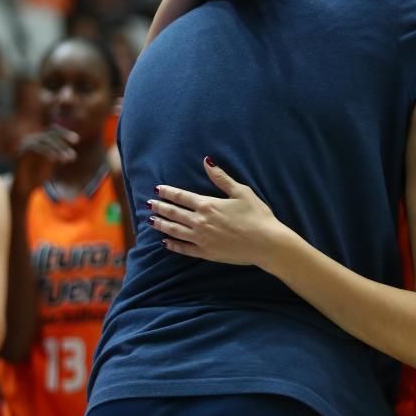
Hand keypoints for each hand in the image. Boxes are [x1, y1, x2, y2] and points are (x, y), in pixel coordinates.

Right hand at [12, 127, 78, 196]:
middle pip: (50, 134)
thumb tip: (73, 155)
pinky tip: (55, 158)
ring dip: (58, 148)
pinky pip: (35, 147)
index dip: (64, 133)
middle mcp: (32, 139)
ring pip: (45, 140)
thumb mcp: (52, 165)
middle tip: (72, 154)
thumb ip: (60, 157)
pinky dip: (47, 151)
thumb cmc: (38, 176)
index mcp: (40, 140)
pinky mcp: (21, 152)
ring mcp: (26, 144)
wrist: (24, 187)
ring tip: (67, 158)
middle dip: (63, 142)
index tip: (76, 140)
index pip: (53, 130)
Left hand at [148, 157, 289, 266]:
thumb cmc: (257, 215)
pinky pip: (184, 249)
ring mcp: (201, 239)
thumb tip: (206, 161)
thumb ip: (221, 178)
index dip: (168, 192)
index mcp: (208, 205)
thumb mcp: (241, 192)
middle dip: (160, 208)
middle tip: (148, 204)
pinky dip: (173, 245)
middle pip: (174, 213)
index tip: (157, 189)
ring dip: (161, 225)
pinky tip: (165, 242)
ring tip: (150, 221)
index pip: (181, 197)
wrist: (266, 243)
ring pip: (175, 231)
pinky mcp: (206, 253)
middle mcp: (200, 222)